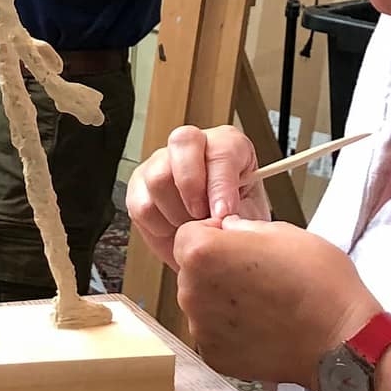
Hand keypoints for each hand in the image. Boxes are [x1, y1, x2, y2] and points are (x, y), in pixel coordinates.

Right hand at [125, 125, 270, 270]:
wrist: (217, 247)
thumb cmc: (236, 225)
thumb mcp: (251, 219)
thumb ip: (242, 214)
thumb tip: (224, 218)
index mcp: (227, 144)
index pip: (221, 149)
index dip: (221, 184)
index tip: (224, 213)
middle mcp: (192, 146)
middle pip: (182, 143)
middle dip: (192, 186)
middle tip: (203, 217)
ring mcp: (161, 162)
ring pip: (158, 177)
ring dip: (176, 212)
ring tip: (193, 227)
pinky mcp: (139, 186)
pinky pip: (141, 205)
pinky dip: (159, 226)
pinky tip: (176, 230)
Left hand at [173, 216, 381, 387]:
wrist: (340, 341)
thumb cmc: (318, 281)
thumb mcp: (283, 232)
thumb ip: (244, 228)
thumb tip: (228, 229)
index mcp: (204, 254)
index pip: (187, 235)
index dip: (212, 234)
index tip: (236, 241)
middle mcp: (192, 292)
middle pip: (191, 270)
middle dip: (214, 267)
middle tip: (255, 273)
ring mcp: (201, 328)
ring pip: (200, 302)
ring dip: (221, 299)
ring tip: (262, 301)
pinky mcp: (214, 356)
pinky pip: (213, 333)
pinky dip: (230, 329)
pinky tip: (262, 325)